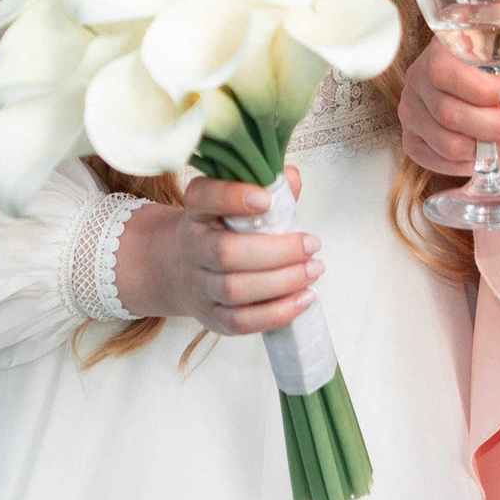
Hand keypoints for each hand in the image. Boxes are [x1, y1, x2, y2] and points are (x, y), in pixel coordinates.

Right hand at [117, 169, 321, 335]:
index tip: (266, 199)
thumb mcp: (238, 203)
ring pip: (235, 290)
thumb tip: (292, 178)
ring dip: (282, 282)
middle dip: (276, 251)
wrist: (185, 271)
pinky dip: (278, 312)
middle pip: (226, 253)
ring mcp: (200, 286)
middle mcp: (193, 247)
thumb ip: (269, 188)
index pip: (202, 197)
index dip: (232, 197)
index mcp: (197, 211)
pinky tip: (305, 297)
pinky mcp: (212, 317)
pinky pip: (242, 322)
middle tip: (311, 244)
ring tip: (314, 269)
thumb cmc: (224, 230)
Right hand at [399, 38, 499, 177]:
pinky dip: (465, 165)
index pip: (446, 73)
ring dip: (485, 149)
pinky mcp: (411, 137)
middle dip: (497, 127)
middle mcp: (416, 80)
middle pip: (450, 114)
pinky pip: (434, 160)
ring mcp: (410, 111)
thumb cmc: (495, 60)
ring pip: (446, 144)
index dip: (483, 90)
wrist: (473, 74)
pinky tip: (485, 154)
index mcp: (437, 51)